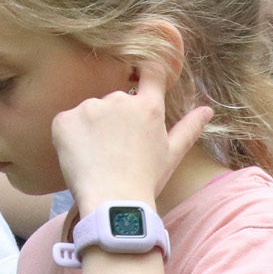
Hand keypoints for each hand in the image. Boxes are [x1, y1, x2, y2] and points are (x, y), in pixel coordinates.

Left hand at [51, 81, 213, 215]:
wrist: (112, 204)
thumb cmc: (146, 181)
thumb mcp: (171, 155)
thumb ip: (189, 128)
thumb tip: (208, 109)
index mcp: (148, 106)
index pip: (150, 72)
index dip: (144, 69)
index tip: (137, 73)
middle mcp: (119, 99)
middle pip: (115, 100)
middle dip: (114, 119)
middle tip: (115, 150)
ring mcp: (90, 107)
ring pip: (90, 112)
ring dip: (91, 128)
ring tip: (97, 158)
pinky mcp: (65, 120)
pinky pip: (66, 123)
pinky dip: (69, 137)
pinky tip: (79, 157)